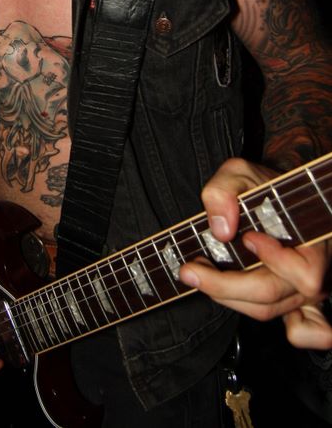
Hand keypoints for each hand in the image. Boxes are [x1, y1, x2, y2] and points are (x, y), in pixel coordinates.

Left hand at [178, 158, 331, 348]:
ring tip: (200, 273)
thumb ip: (224, 191)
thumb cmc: (261, 185)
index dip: (275, 261)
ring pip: (267, 310)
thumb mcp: (239, 173)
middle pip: (273, 296)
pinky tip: (244, 305)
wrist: (274, 192)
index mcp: (311, 241)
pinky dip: (284, 329)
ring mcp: (305, 291)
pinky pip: (303, 330)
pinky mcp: (296, 301)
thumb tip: (221, 229)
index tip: (247, 238)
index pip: (305, 274)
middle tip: (190, 271)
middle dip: (225, 286)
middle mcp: (313, 271)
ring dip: (227, 296)